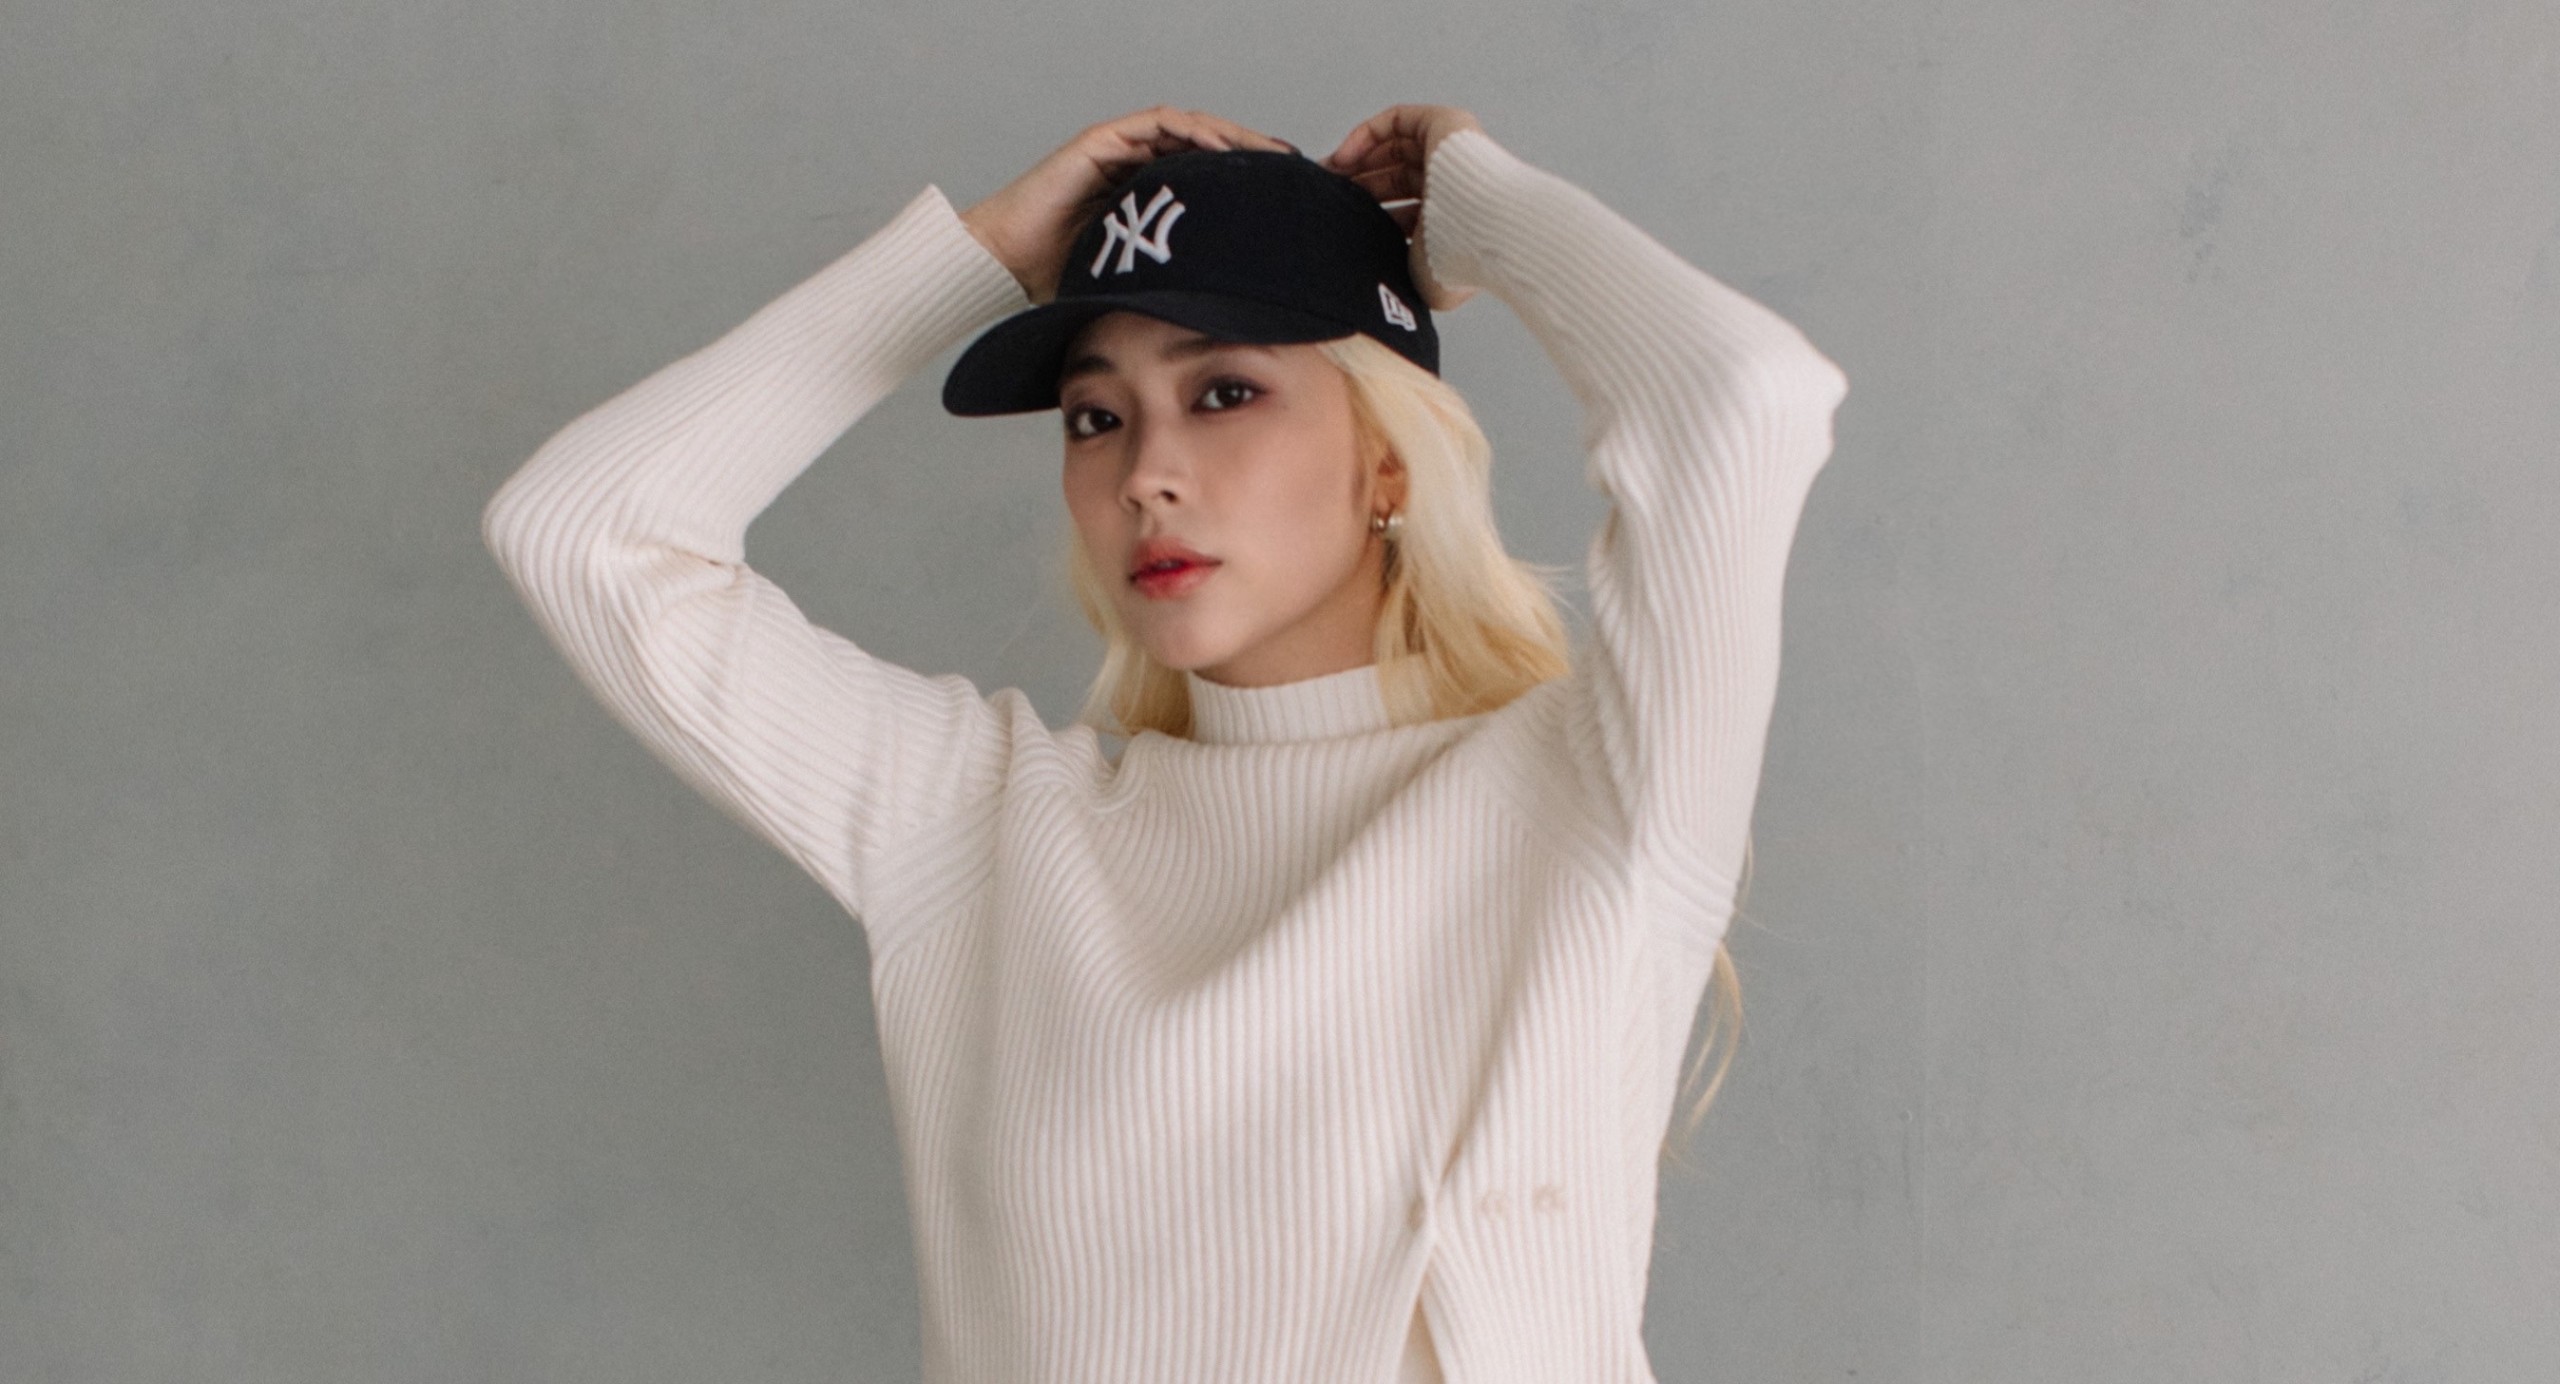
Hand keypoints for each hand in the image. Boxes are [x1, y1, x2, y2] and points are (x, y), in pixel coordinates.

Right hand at [959, 106, 1296, 303]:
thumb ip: (1169, 294)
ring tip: (1268, 154)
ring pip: (1190, 130)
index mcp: (1146, 199)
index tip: (1287, 202)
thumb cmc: (1059, 285)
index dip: (1247, 184)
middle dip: (1251, 156)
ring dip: (1231, 138)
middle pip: (1207, 150)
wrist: (1004, 266)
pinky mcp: (1101, 142)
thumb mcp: (1135, 289)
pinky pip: (1157, 124)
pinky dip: (1192, 131)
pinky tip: (1222, 145)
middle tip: (1293, 171)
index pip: (1208, 179)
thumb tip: (1218, 338)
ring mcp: (1119, 151)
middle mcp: (1136, 169)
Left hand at [1321, 104, 1485, 311]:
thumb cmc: (1458, 261)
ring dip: (1357, 160)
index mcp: (1449, 220)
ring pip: (1393, 147)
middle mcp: (1451, 185)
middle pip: (1394, 176)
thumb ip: (1400, 274)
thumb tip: (1373, 285)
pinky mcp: (1447, 123)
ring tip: (1328, 177)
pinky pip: (1397, 120)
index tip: (1333, 218)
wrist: (1482, 232)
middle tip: (1324, 195)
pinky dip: (1366, 134)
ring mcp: (1451, 152)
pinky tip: (1344, 158)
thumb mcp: (1421, 279)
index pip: (1402, 209)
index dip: (1365, 212)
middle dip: (1356, 185)